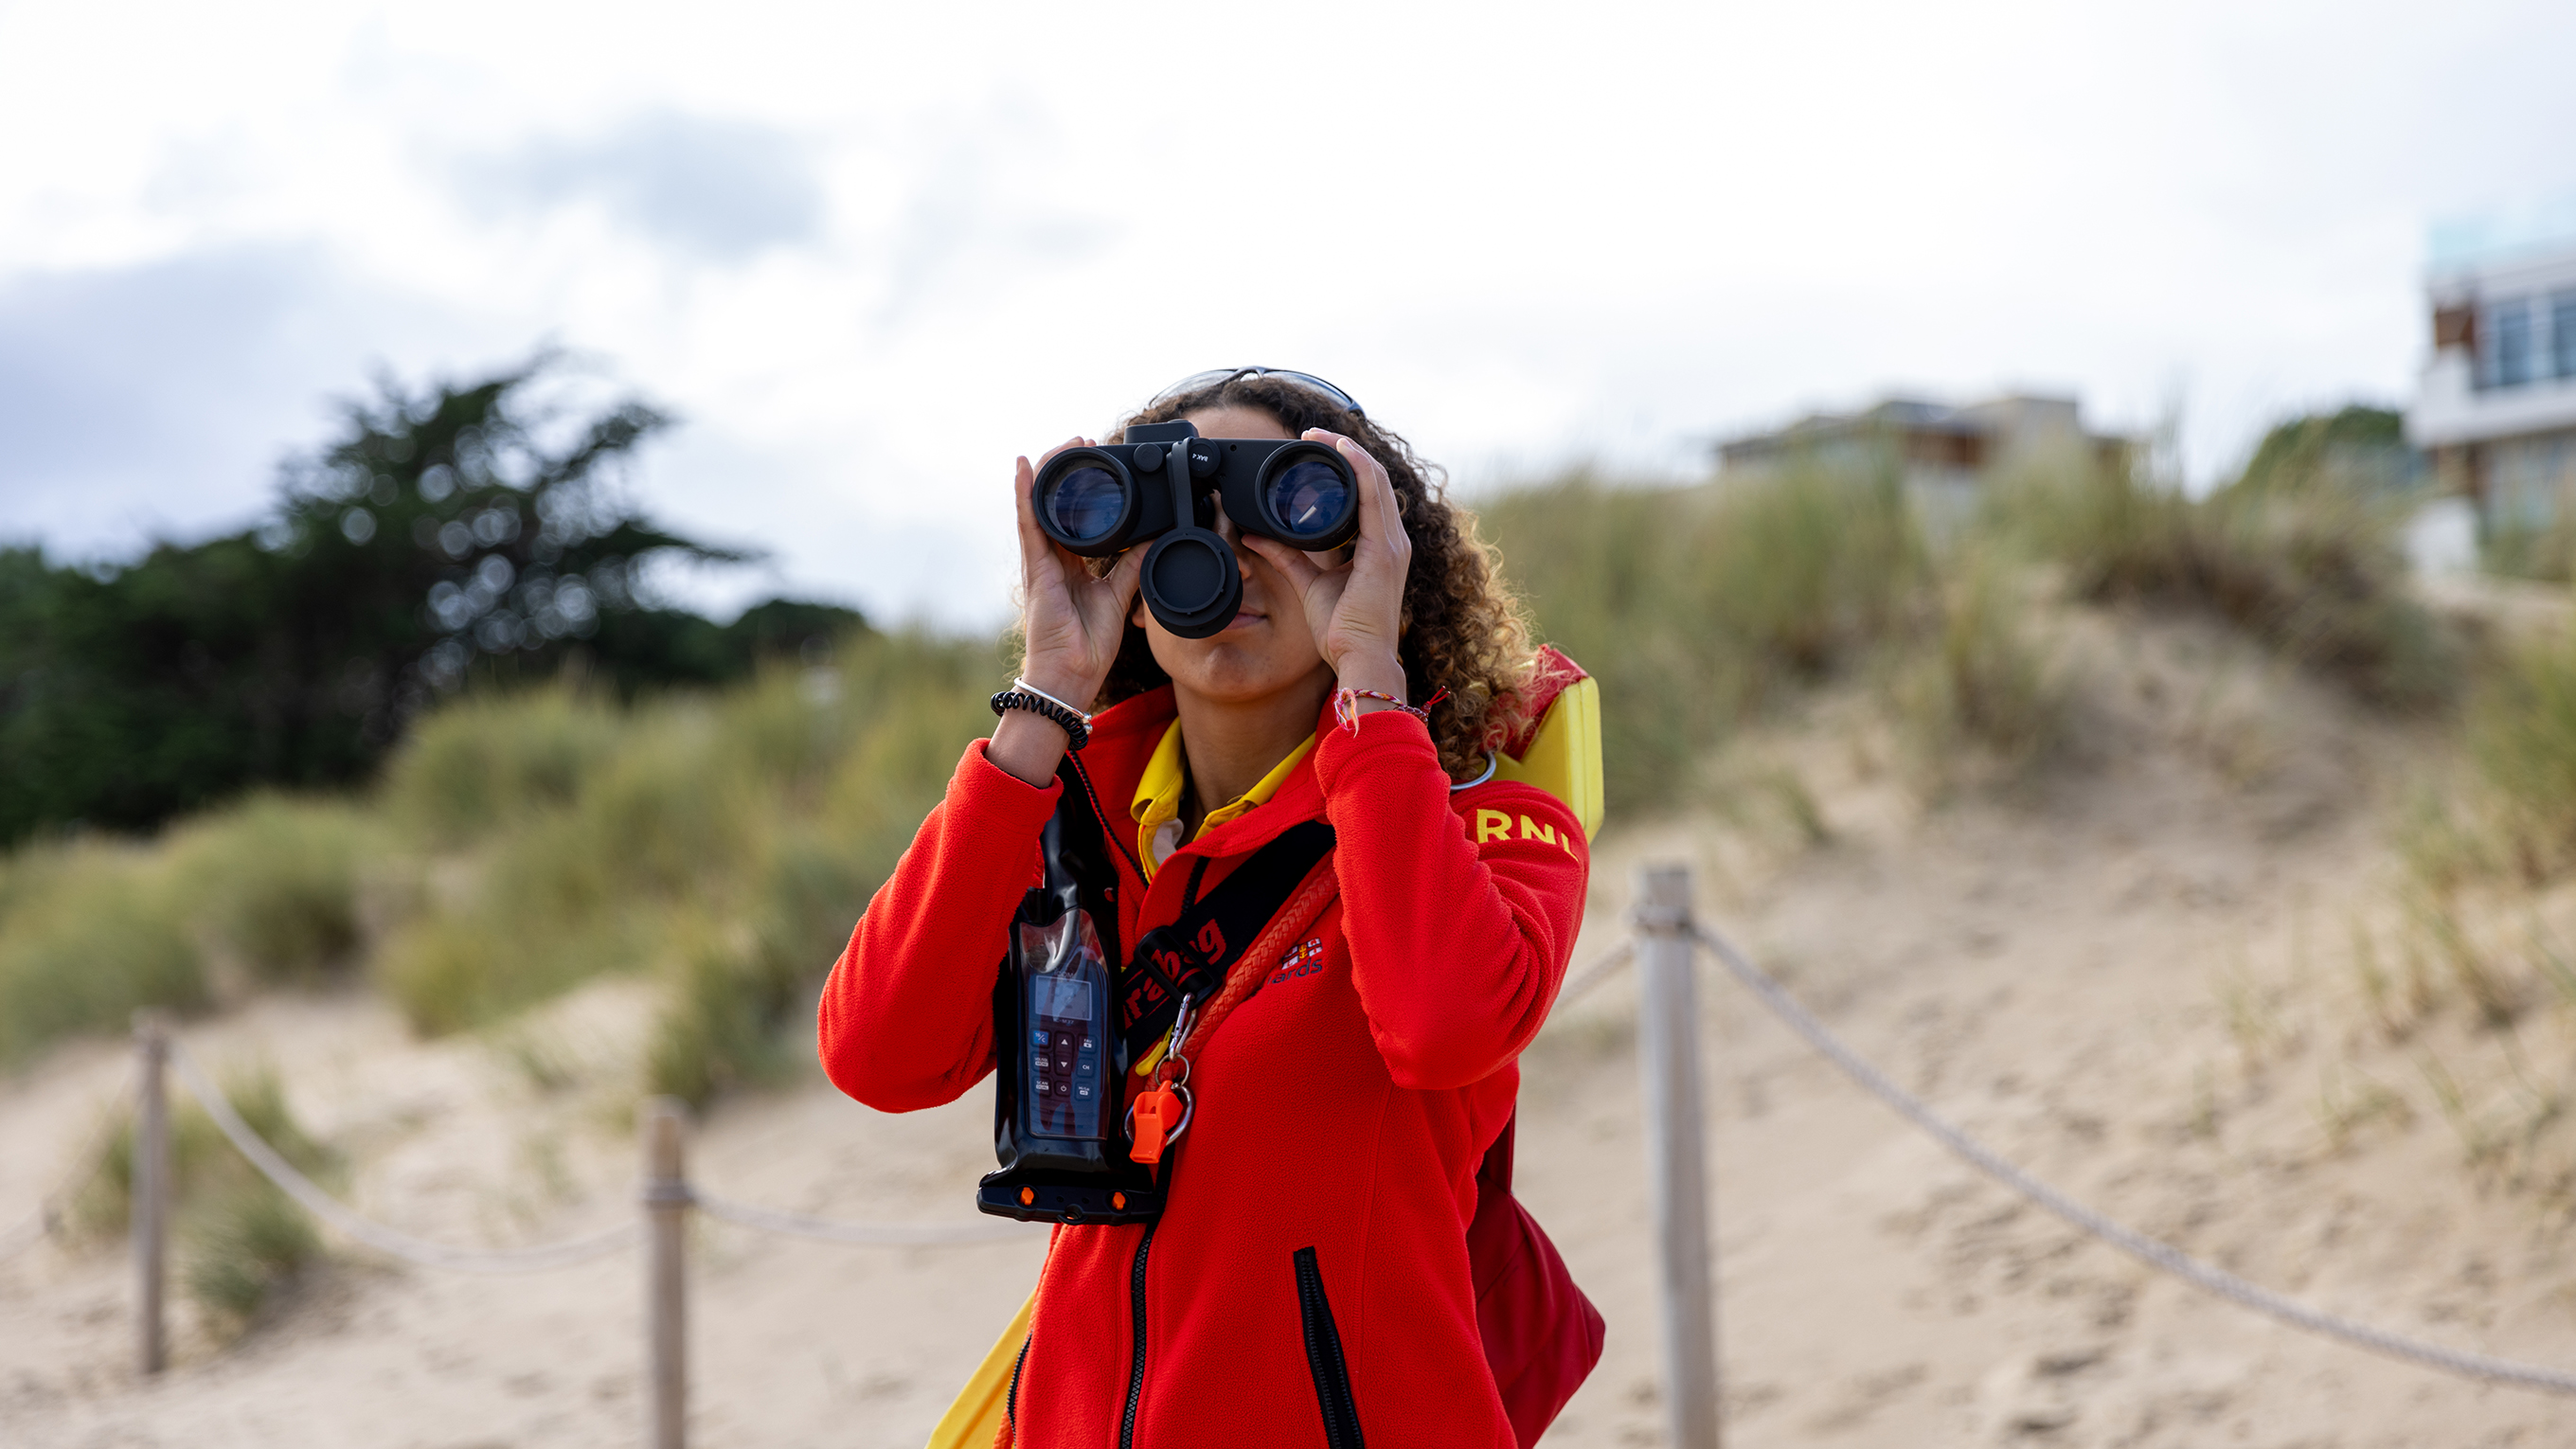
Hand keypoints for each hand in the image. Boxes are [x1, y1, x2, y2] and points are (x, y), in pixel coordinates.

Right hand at [993, 440, 1142, 783]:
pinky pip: (1028, 523)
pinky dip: (1024, 493)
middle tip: (1085, 441)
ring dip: (1049, 470)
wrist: (1071, 674)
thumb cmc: (1087, 645)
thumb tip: (1152, 541)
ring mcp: (1040, 561)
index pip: (1074, 518)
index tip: (1100, 462)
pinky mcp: (1035, 567)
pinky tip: (1023, 466)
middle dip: (1068, 470)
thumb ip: (1131, 568)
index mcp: (1071, 565)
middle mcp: (1052, 558)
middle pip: (1056, 504)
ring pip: (1039, 505)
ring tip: (1063, 443)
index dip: (1085, 489)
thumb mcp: (1119, 597)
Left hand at [1241, 430, 1411, 700]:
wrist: (1358, 658)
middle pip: (1373, 480)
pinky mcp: (1384, 550)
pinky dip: (1359, 468)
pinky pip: (1374, 496)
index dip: (1346, 467)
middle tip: (1312, 434)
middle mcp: (1391, 541)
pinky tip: (1341, 450)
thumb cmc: (1341, 630)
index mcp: (1379, 547)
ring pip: (1376, 480)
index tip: (1315, 450)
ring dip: (1348, 451)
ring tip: (1321, 435)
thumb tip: (1256, 537)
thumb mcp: (1308, 584)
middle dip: (1344, 451)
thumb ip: (1286, 557)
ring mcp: (1392, 544)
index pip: (1368, 494)